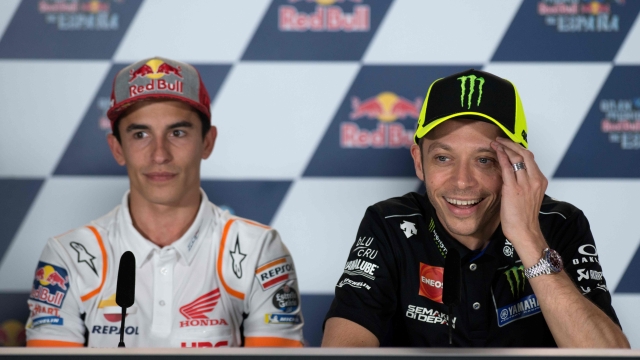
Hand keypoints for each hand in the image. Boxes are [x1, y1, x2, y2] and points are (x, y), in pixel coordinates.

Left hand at [490, 138, 547, 264]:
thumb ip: (522, 182)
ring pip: (516, 157)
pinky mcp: (514, 188)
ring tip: (495, 142)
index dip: (518, 148)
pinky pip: (507, 167)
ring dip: (505, 147)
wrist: (524, 231)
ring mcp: (525, 183)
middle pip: (525, 153)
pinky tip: (495, 150)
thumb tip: (511, 172)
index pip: (530, 158)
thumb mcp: (528, 195)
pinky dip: (501, 156)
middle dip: (511, 143)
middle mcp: (535, 179)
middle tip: (500, 139)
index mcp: (540, 181)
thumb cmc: (524, 216)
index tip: (508, 144)